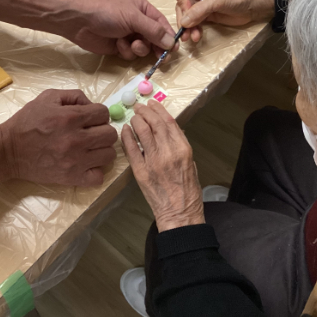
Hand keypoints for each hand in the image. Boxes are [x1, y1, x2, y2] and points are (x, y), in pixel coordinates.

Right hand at [0, 89, 117, 186]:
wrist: (8, 151)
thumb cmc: (27, 122)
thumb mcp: (48, 98)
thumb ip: (74, 96)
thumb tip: (92, 105)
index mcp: (71, 117)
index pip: (103, 113)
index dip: (98, 114)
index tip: (89, 119)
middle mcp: (76, 139)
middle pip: (110, 134)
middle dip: (102, 130)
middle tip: (90, 133)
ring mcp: (76, 161)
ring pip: (109, 155)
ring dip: (101, 150)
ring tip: (89, 149)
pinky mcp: (71, 178)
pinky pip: (98, 177)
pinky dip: (95, 171)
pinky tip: (86, 164)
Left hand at [66, 0, 178, 59]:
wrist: (79, 21)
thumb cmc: (107, 12)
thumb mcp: (133, 18)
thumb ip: (153, 30)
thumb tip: (171, 43)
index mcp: (142, 8)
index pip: (162, 23)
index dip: (169, 36)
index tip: (174, 48)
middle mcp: (137, 21)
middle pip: (155, 38)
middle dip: (156, 46)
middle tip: (161, 57)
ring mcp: (128, 34)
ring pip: (143, 48)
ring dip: (139, 48)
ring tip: (130, 44)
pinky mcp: (119, 46)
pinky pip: (130, 53)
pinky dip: (126, 51)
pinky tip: (117, 45)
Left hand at [121, 101, 204, 231]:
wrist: (180, 213)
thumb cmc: (188, 190)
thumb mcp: (191, 163)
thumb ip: (180, 146)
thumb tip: (170, 131)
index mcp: (183, 149)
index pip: (169, 122)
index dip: (159, 110)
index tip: (152, 103)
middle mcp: (169, 152)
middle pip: (154, 124)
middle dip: (145, 112)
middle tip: (139, 107)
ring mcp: (153, 162)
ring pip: (142, 133)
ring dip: (136, 121)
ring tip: (133, 116)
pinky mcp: (141, 172)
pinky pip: (131, 150)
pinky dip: (127, 137)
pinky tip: (125, 130)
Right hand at [172, 0, 274, 42]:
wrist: (253, 7)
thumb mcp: (218, 0)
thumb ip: (200, 10)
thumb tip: (184, 22)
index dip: (181, 3)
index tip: (187, 14)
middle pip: (180, 6)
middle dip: (183, 19)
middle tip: (187, 31)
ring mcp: (199, 5)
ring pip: (186, 17)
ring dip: (188, 28)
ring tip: (193, 37)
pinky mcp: (204, 16)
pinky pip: (193, 24)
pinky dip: (193, 31)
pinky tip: (197, 36)